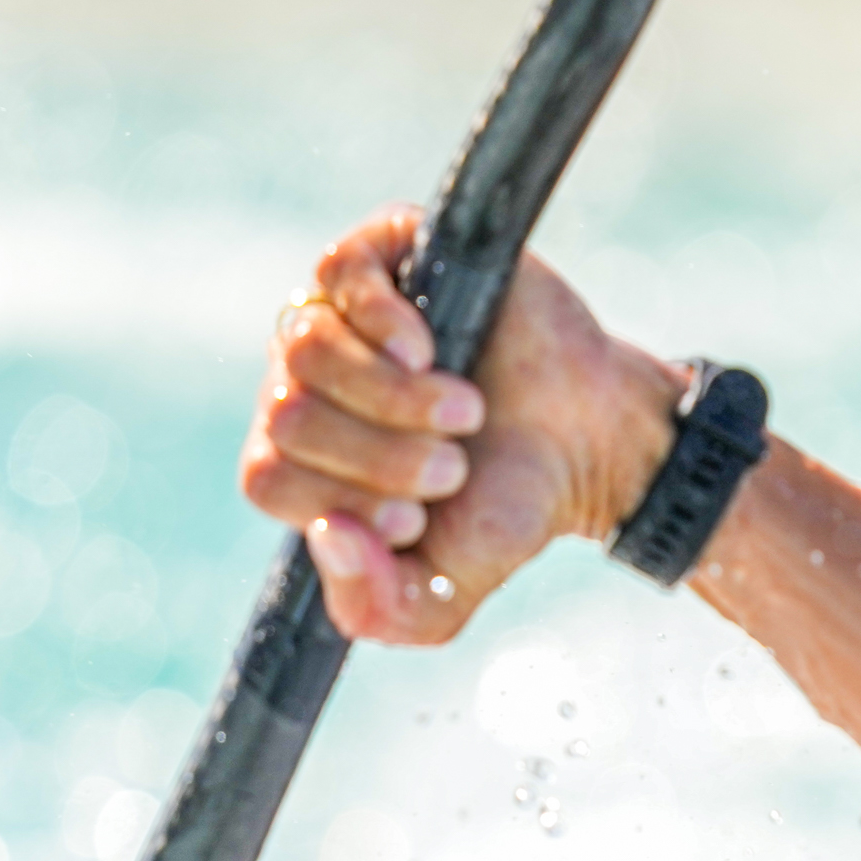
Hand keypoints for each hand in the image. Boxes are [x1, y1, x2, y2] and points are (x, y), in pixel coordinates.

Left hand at [240, 205, 682, 644]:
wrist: (594, 443)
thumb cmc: (510, 507)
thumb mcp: (441, 595)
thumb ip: (376, 609)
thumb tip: (327, 532)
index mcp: (304, 459)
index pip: (266, 477)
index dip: (339, 500)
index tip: (418, 516)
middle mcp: (306, 383)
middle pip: (286, 415)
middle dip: (380, 457)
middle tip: (452, 466)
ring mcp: (339, 314)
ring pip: (306, 351)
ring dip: (394, 399)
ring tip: (463, 411)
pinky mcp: (385, 251)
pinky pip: (337, 274)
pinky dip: (384, 324)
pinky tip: (431, 349)